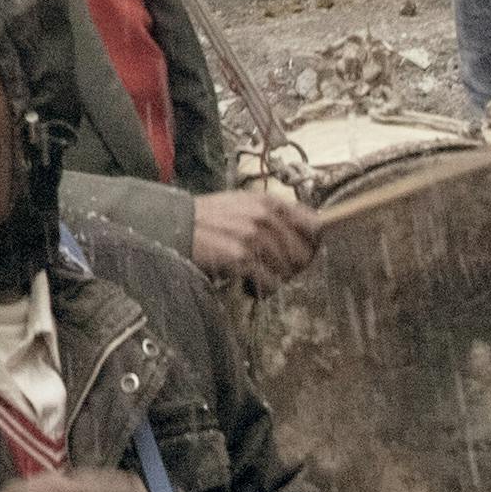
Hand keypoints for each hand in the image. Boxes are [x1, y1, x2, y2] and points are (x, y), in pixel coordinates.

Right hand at [183, 188, 320, 286]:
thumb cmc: (211, 217)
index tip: (305, 253)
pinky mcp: (241, 258)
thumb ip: (275, 214)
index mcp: (269, 202)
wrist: (176, 225)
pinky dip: (262, 289)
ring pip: (287, 272)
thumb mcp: (245, 204)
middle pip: (303, 254)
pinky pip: (270, 283)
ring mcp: (253, 237)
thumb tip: (312, 231)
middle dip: (292, 267)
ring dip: (274, 279)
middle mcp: (264, 216)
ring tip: (255, 274)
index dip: (313, 244)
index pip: (314, 225)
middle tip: (274, 270)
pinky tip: (248, 283)